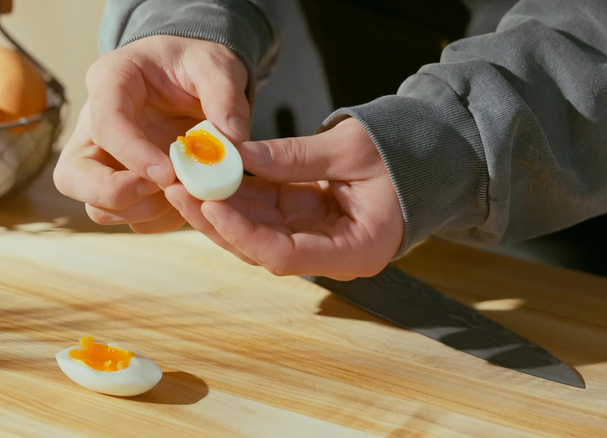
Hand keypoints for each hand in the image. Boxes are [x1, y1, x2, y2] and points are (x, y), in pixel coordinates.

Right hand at [53, 35, 249, 232]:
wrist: (193, 75)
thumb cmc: (195, 64)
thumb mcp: (215, 64)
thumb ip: (225, 94)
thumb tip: (231, 141)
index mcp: (110, 82)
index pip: (105, 125)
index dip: (133, 154)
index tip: (169, 174)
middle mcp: (94, 126)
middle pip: (72, 176)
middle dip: (114, 194)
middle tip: (164, 188)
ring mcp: (103, 160)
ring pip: (96, 207)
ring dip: (140, 210)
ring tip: (183, 191)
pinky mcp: (121, 184)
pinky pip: (127, 218)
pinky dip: (157, 219)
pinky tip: (186, 199)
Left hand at [165, 117, 403, 279]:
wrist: (428, 154)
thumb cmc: (404, 154)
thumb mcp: (350, 150)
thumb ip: (294, 156)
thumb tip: (237, 154)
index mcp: (354, 250)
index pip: (286, 256)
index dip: (243, 233)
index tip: (210, 205)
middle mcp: (330, 254)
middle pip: (261, 247)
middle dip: (217, 220)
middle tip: (178, 190)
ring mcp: (315, 237)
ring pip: (255, 231)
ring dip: (219, 206)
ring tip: (183, 180)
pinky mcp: (304, 219)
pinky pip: (263, 211)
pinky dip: (237, 194)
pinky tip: (209, 175)